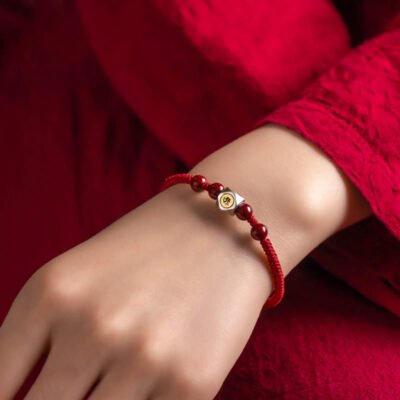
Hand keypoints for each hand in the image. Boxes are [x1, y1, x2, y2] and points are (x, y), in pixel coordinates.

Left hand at [0, 123, 370, 398]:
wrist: (225, 225)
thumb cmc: (150, 248)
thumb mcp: (81, 275)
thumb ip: (41, 336)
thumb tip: (21, 391)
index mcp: (51, 294)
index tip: (30, 394)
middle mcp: (91, 327)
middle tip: (81, 385)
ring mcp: (144, 358)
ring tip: (118, 378)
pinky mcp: (192, 383)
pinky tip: (151, 380)